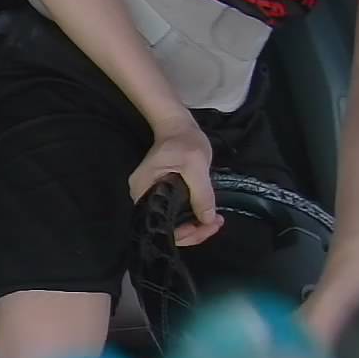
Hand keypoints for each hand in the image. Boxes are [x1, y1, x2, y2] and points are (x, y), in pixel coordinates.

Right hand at [129, 114, 223, 246]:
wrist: (177, 125)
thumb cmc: (183, 141)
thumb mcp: (196, 164)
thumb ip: (202, 193)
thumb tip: (207, 220)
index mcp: (144, 190)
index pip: (160, 224)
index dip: (185, 232)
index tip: (208, 226)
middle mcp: (142, 197)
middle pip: (165, 227)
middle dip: (192, 231)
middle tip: (216, 224)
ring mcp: (150, 196)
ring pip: (170, 222)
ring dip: (193, 226)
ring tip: (215, 221)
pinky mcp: (160, 194)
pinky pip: (173, 213)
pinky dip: (190, 218)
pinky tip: (206, 215)